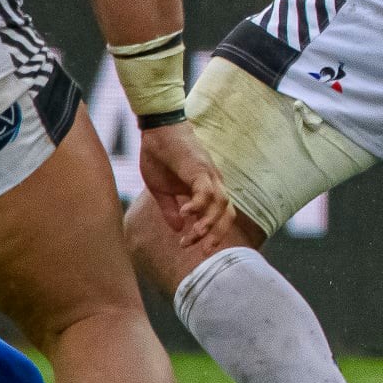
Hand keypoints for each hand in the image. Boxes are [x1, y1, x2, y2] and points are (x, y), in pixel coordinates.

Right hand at [139, 121, 233, 249]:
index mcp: (206, 189)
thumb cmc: (159, 157)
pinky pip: (205, 190)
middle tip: (202, 252)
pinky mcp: (198, 168)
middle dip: (217, 235)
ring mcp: (208, 175)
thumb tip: (178, 229)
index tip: (201, 251)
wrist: (156, 131)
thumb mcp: (161, 190)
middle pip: (227, 213)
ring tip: (191, 237)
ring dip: (207, 224)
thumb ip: (171, 210)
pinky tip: (186, 214)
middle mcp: (213, 183)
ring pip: (220, 204)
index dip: (215, 234)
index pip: (220, 215)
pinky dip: (199, 205)